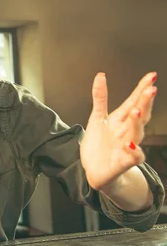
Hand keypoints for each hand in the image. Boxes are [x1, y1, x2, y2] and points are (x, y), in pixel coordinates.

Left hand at [80, 72, 156, 192]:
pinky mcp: (122, 162)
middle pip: (139, 116)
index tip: (152, 76)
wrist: (93, 170)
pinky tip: (130, 145)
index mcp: (121, 120)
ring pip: (136, 134)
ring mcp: (127, 147)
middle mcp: (127, 132)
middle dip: (145, 103)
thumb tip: (101, 75)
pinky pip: (133, 157)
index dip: (142, 89)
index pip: (134, 102)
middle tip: (151, 89)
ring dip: (137, 123)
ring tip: (137, 112)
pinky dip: (134, 152)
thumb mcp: (97, 118)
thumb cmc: (99, 144)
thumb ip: (100, 98)